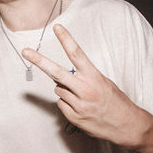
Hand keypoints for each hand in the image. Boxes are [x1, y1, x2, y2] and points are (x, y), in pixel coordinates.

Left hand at [22, 24, 142, 146]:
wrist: (126, 125)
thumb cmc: (115, 101)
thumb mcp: (104, 83)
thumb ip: (84, 77)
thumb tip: (61, 76)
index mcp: (94, 77)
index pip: (77, 54)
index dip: (66, 39)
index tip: (57, 28)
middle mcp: (85, 90)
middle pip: (56, 72)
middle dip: (39, 61)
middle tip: (25, 51)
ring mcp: (79, 105)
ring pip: (58, 90)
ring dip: (65, 90)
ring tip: (82, 97)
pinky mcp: (74, 118)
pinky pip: (61, 104)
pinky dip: (67, 104)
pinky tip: (81, 108)